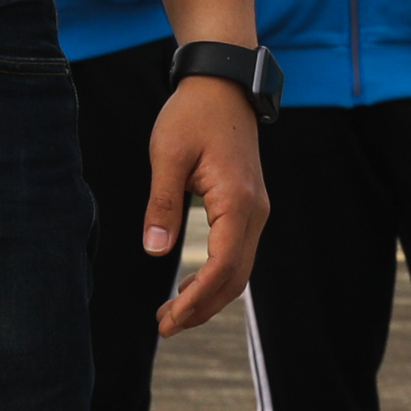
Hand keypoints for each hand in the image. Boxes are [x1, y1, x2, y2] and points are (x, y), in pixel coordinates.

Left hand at [146, 70, 270, 333]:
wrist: (222, 84)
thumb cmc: (192, 114)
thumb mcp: (167, 153)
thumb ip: (162, 203)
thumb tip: (154, 251)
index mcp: (237, 201)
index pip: (222, 267)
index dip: (196, 300)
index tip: (169, 318)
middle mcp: (254, 211)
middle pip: (235, 277)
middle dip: (202, 307)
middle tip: (165, 325)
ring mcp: (256, 209)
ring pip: (239, 269)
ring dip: (209, 296)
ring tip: (174, 314)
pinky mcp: (249, 206)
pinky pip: (238, 253)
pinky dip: (217, 277)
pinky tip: (191, 286)